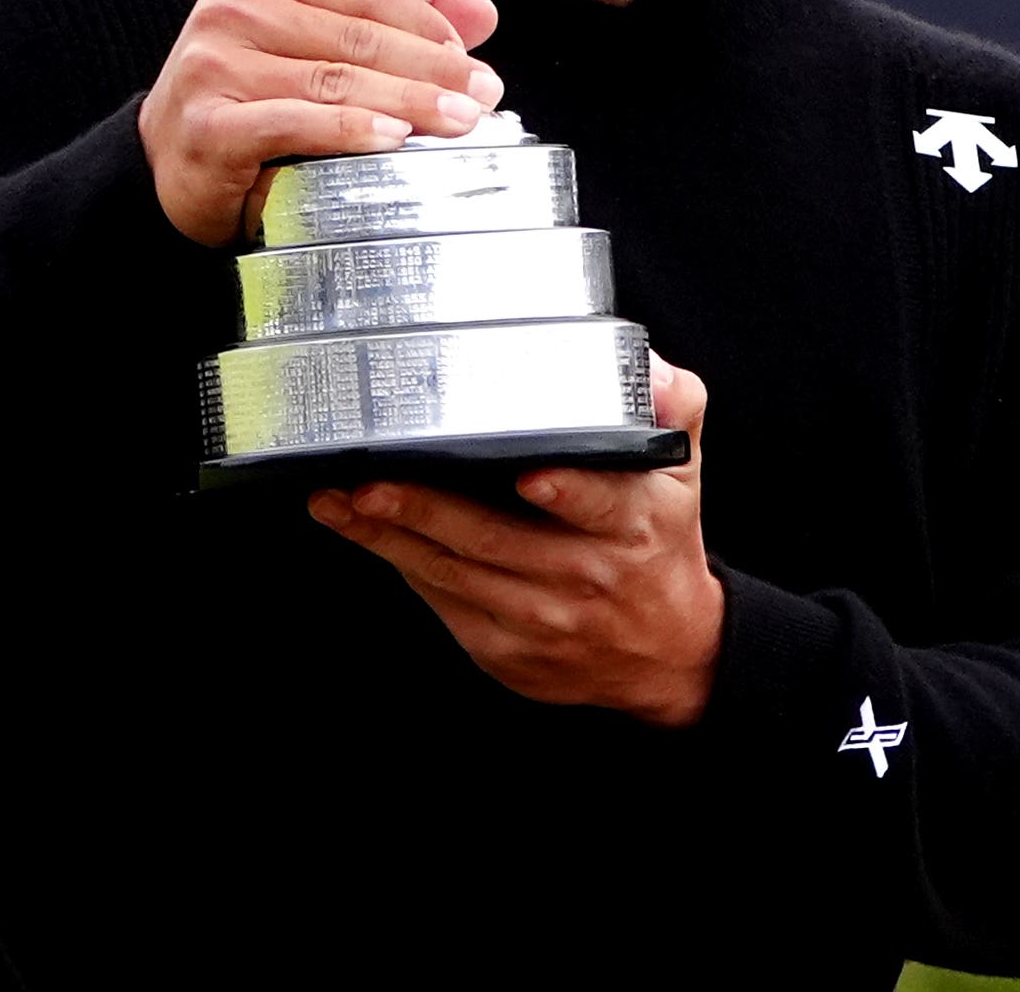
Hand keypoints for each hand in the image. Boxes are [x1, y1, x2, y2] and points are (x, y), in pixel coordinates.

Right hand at [139, 0, 501, 245]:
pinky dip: (350, 129)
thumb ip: (390, 25)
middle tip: (485, 94)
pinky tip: (393, 138)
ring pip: (334, 79)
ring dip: (408, 101)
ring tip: (460, 120)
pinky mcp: (209, 121)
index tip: (474, 54)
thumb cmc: (250, 97)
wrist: (169, 162)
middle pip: (356, 35)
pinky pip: (295, 121)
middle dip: (431, 67)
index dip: (427, 21)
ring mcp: (213, 63)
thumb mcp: (316, 48)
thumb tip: (482, 13)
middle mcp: (231, 6)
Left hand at [307, 355, 720, 727]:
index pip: (599, 505)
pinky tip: (360, 532)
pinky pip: (442, 601)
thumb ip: (674, 409)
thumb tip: (645, 366)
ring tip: (338, 499)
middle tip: (370, 481)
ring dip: (389, 537)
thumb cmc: (658, 542)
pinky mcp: (505, 650)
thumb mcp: (681, 472)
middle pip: (496, 540)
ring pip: (454, 573)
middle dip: (426, 509)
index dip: (565, 491)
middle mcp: (585, 574)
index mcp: (632, 523)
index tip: (530, 474)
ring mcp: (542, 618)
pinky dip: (399, 565)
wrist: (667, 653)